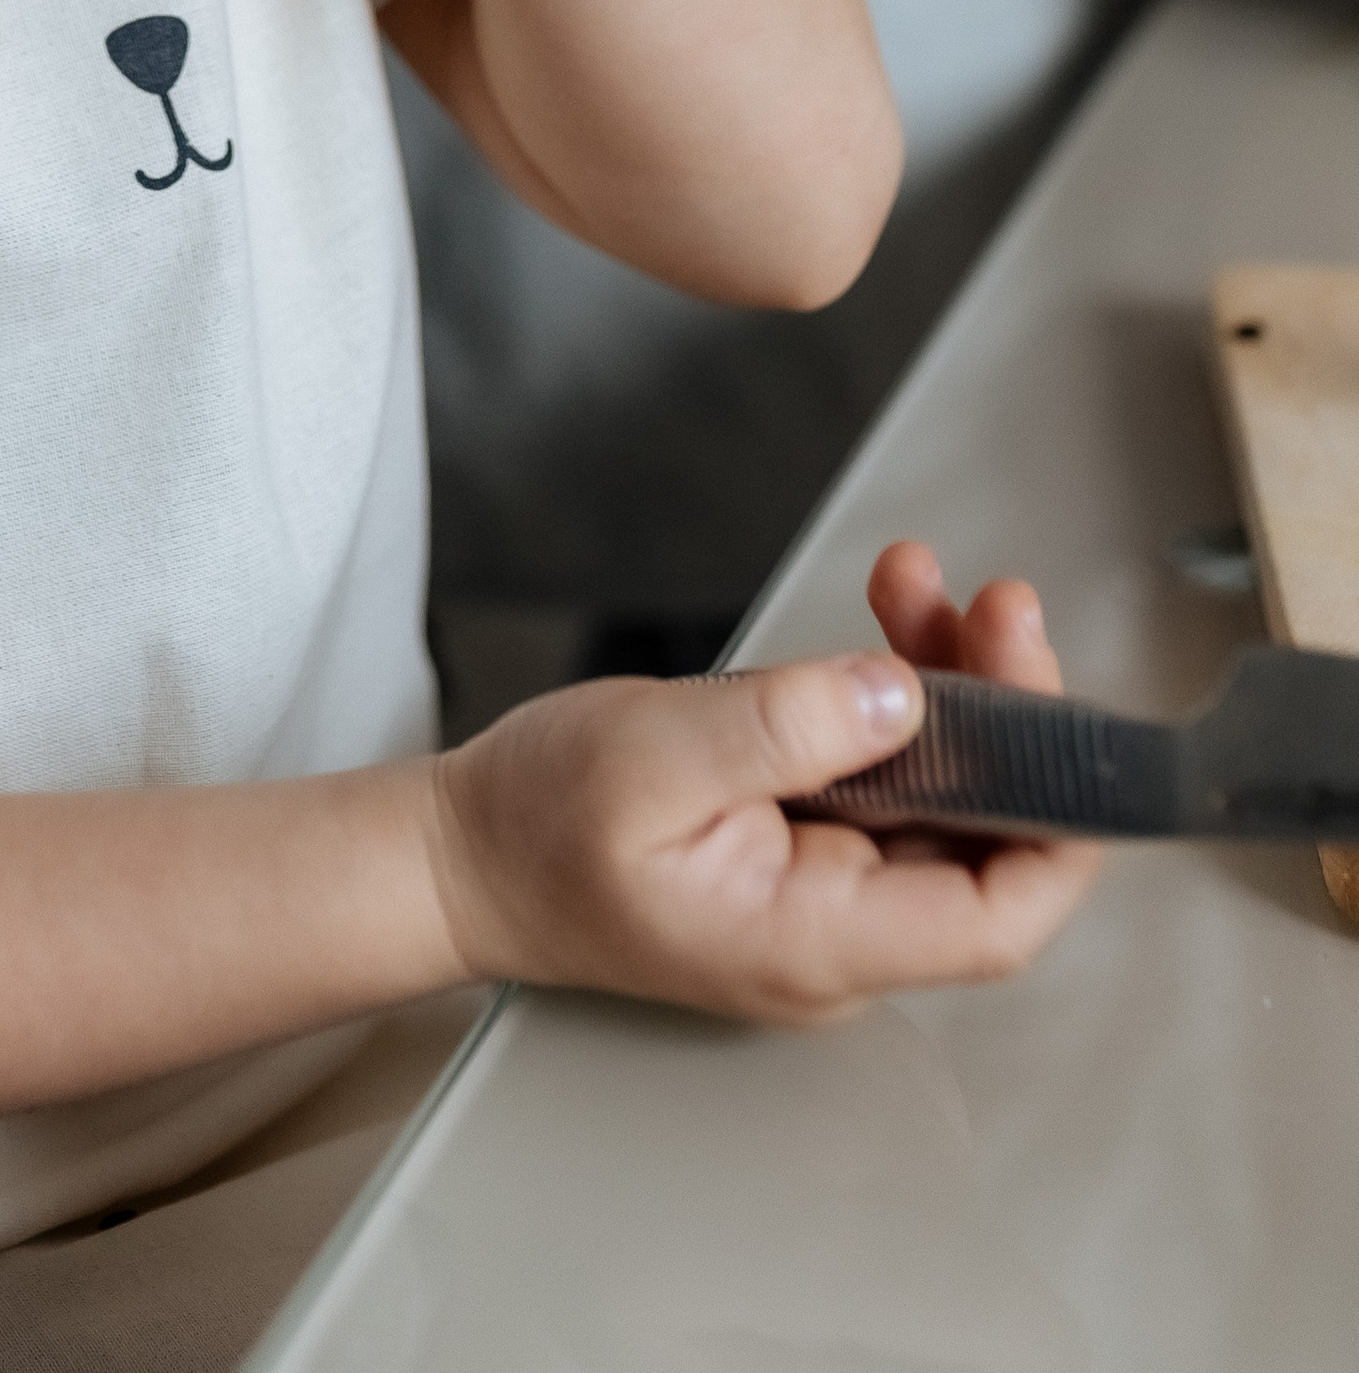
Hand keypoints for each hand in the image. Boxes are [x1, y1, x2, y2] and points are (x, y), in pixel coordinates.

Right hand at [424, 541, 1097, 1024]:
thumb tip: (901, 693)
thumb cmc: (536, 826)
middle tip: (997, 606)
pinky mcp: (801, 844)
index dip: (1056, 829)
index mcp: (815, 938)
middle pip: (980, 842)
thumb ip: (782, 726)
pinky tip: (886, 621)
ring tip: (927, 585)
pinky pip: (882, 776)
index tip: (1063, 721)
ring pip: (938, 796)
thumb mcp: (652, 756)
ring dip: (950, 686)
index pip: (994, 919)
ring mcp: (822, 891)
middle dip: (1009, 715)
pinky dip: (892, 695)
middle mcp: (838, 932)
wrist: (462, 855)